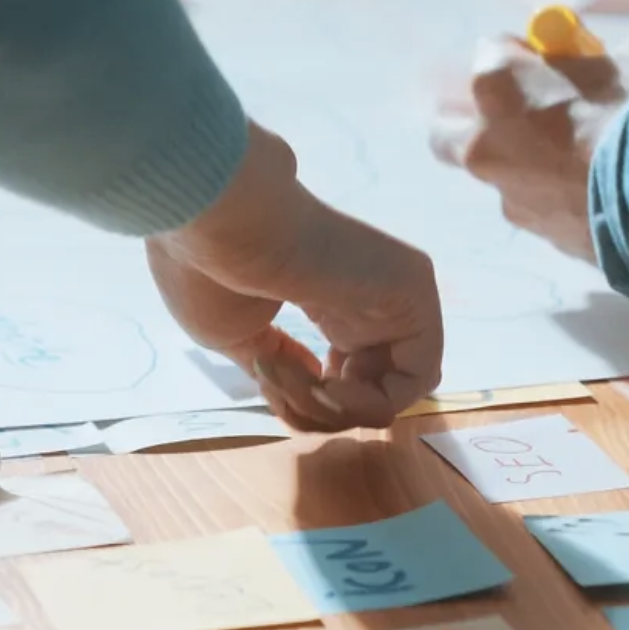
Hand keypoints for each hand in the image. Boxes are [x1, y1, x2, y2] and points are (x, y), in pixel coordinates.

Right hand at [146, 123, 441, 430]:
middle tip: (272, 386)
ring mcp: (395, 294)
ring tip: (290, 377)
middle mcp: (368, 299)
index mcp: (330, 301)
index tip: (267, 385)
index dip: (305, 404)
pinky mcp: (416, 292)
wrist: (220, 217)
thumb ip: (285, 366)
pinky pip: (416, 378)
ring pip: (390, 393)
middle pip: (366, 395)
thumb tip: (315, 390)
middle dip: (314, 411)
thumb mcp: (242, 337)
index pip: (345, 380)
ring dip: (330, 409)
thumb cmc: (213, 269)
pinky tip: (326, 384)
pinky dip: (368, 401)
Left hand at [430, 36, 628, 259]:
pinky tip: (596, 186)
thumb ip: (594, 52)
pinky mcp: (539, 233)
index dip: (524, 52)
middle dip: (478, 112)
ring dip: (519, 158)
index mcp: (497, 85)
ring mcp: (508, 194)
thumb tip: (591, 48)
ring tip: (572, 152)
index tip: (550, 57)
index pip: (490, 50)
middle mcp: (484, 142)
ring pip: (495, 172)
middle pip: (448, 124)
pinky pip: (536, 204)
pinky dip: (555, 193)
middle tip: (521, 104)